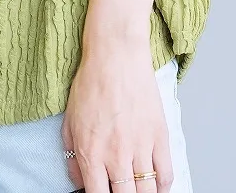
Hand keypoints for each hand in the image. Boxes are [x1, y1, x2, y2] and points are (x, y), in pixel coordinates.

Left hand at [61, 39, 173, 192]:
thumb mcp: (69, 121)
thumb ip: (73, 157)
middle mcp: (116, 155)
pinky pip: (165, 174)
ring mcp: (140, 147)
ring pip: (147, 192)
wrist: (115, 56)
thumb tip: (79, 183)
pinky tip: (156, 186)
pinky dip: (162, 187)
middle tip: (121, 191)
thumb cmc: (91, 84)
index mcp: (91, 152)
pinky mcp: (159, 136)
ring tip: (136, 189)